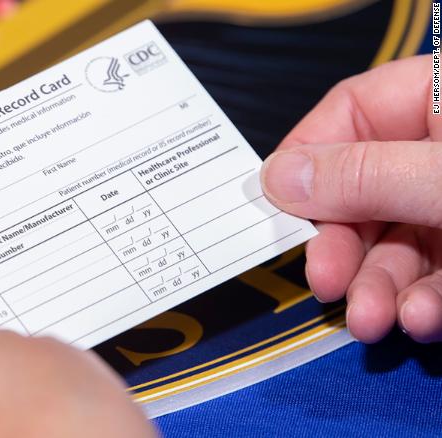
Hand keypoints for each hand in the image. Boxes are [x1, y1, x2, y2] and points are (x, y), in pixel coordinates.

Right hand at [260, 55, 441, 342]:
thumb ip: (366, 176)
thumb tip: (281, 176)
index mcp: (437, 99)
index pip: (350, 115)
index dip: (307, 161)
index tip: (277, 205)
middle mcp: (441, 149)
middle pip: (364, 194)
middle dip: (345, 250)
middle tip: (327, 282)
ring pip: (397, 245)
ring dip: (379, 289)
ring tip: (373, 320)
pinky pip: (436, 275)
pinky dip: (423, 303)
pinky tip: (419, 320)